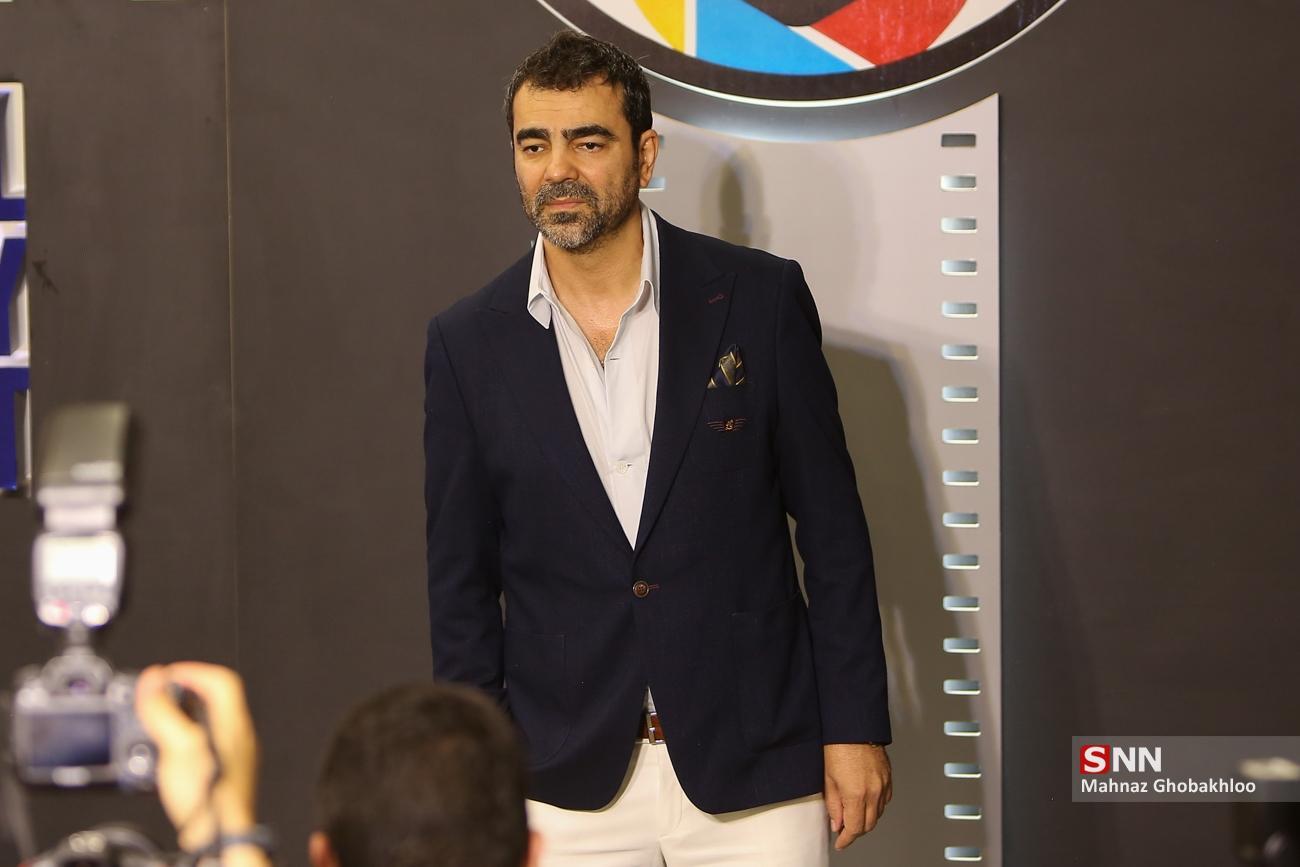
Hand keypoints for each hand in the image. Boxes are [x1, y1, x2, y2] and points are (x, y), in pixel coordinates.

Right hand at [135, 663, 259, 856]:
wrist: (220, 839)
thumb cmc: (209, 799)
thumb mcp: (178, 746)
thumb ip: (164, 711)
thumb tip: (153, 680)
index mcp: (232, 724)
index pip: (222, 681)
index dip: (194, 671)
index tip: (169, 675)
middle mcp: (237, 738)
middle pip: (214, 701)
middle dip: (183, 694)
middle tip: (159, 697)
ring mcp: (232, 757)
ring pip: (207, 724)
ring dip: (181, 717)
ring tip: (157, 723)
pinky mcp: (221, 776)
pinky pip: (203, 746)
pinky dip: (182, 741)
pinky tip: (166, 754)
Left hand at [823, 742, 891, 849]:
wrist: (855, 727)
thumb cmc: (838, 746)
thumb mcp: (828, 779)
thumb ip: (833, 805)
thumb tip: (837, 823)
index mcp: (856, 794)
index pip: (854, 828)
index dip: (846, 839)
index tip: (840, 842)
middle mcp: (873, 792)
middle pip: (868, 824)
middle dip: (856, 831)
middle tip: (844, 830)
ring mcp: (883, 784)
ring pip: (879, 813)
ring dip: (866, 819)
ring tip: (853, 815)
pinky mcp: (888, 777)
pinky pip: (886, 800)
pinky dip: (877, 806)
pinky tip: (867, 802)